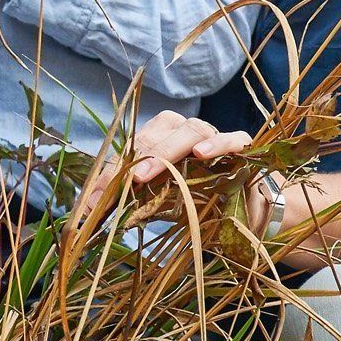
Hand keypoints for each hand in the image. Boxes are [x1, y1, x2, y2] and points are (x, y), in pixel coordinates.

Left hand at [73, 109, 251, 222]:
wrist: (248, 210)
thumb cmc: (200, 200)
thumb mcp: (162, 202)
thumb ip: (134, 201)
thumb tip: (93, 209)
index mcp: (163, 140)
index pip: (133, 148)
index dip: (112, 172)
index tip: (92, 200)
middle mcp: (186, 133)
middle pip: (157, 135)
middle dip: (133, 160)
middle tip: (118, 184)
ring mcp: (215, 137)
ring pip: (191, 130)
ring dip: (165, 151)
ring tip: (144, 174)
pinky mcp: (243, 148)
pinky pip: (233, 139)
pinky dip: (217, 144)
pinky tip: (201, 154)